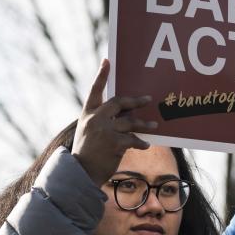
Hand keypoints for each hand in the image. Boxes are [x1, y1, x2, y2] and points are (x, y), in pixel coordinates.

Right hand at [72, 60, 157, 184]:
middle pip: (119, 102)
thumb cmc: (87, 152)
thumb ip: (103, 120)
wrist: (80, 172)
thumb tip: (126, 114)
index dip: (101, 76)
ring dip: (144, 124)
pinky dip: (141, 142)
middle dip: (135, 101)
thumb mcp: (89, 132)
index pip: (94, 90)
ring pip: (130, 122)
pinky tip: (146, 144)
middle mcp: (95, 119)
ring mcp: (104, 130)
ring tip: (154, 126)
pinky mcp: (114, 143)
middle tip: (148, 99)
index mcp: (87, 114)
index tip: (107, 61)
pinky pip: (133, 139)